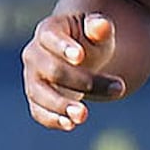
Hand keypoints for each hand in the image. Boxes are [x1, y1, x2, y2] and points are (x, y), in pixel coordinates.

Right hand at [23, 3, 149, 131]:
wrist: (77, 56)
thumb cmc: (88, 40)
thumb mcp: (98, 31)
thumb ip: (100, 28)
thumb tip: (102, 25)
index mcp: (48, 31)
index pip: (50, 36)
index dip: (63, 46)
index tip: (80, 57)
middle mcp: (34, 54)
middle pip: (53, 70)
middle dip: (82, 81)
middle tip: (118, 88)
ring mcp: (32, 79)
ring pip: (41, 93)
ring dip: (62, 105)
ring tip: (83, 115)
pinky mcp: (36, 99)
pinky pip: (38, 111)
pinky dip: (52, 119)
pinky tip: (70, 124)